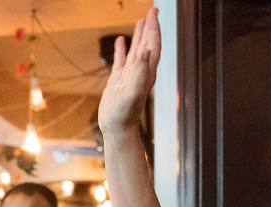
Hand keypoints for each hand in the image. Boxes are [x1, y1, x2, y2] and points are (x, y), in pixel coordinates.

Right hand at [98, 7, 160, 135]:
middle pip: (148, 44)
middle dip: (150, 27)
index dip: (154, 29)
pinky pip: (122, 60)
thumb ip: (140, 74)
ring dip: (140, 35)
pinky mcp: (119, 81)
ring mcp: (129, 76)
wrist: (117, 130)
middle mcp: (140, 72)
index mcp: (146, 73)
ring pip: (136, 50)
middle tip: (152, 9)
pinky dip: (122, 49)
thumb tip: (145, 52)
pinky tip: (121, 40)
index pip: (152, 46)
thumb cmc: (124, 115)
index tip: (153, 13)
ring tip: (141, 20)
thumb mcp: (132, 94)